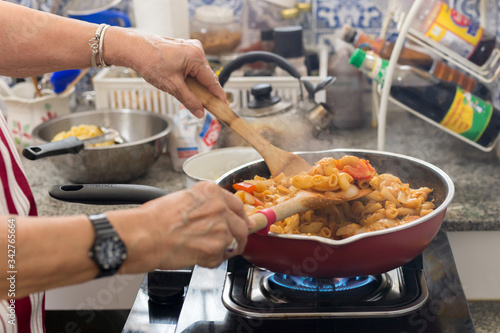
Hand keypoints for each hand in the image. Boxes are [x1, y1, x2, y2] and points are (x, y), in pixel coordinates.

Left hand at [113, 32, 226, 117]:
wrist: (132, 49)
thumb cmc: (149, 60)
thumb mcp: (172, 86)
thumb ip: (189, 101)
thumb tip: (199, 111)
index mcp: (196, 57)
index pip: (213, 81)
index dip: (218, 96)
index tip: (224, 106)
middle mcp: (195, 50)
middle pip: (206, 77)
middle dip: (204, 92)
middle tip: (203, 106)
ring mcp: (188, 48)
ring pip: (198, 72)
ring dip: (194, 85)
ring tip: (185, 94)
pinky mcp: (181, 49)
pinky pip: (190, 67)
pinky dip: (188, 78)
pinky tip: (180, 84)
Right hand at [139, 181, 253, 269]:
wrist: (144, 235)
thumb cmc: (154, 218)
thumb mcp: (184, 198)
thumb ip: (205, 204)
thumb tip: (217, 214)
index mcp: (211, 192)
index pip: (237, 205)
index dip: (239, 217)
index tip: (239, 223)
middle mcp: (220, 207)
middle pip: (242, 225)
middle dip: (238, 235)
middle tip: (230, 242)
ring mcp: (221, 228)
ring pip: (236, 243)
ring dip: (225, 249)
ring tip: (208, 251)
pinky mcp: (216, 249)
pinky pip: (221, 258)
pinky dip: (212, 261)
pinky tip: (197, 255)